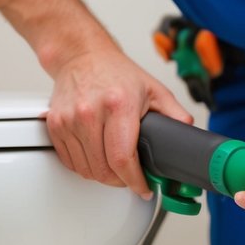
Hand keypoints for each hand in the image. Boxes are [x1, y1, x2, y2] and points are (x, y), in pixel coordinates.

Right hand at [44, 43, 192, 197]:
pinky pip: (70, 161)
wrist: (82, 56)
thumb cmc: (117, 73)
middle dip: (121, 181)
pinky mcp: (55, 124)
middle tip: (131, 178)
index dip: (135, 181)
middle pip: (104, 169)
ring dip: (102, 176)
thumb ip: (176, 115)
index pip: (123, 159)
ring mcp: (69, 120)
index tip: (143, 188)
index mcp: (118, 106)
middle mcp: (90, 113)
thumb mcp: (154, 90)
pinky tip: (97, 159)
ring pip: (86, 169)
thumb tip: (190, 137)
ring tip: (115, 168)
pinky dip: (84, 167)